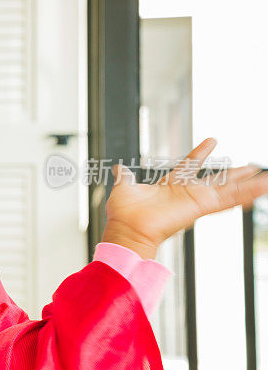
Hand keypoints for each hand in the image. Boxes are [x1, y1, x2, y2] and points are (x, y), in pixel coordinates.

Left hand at [101, 138, 267, 258]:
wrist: (126, 229)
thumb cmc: (123, 213)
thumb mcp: (124, 187)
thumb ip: (124, 177)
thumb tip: (117, 169)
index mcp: (170, 186)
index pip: (189, 165)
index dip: (200, 153)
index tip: (212, 140)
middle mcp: (185, 194)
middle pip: (216, 180)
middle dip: (234, 174)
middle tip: (252, 166)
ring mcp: (195, 201)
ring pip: (228, 191)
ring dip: (249, 185)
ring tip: (267, 178)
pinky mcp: (200, 207)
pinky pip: (228, 199)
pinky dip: (247, 194)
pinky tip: (264, 187)